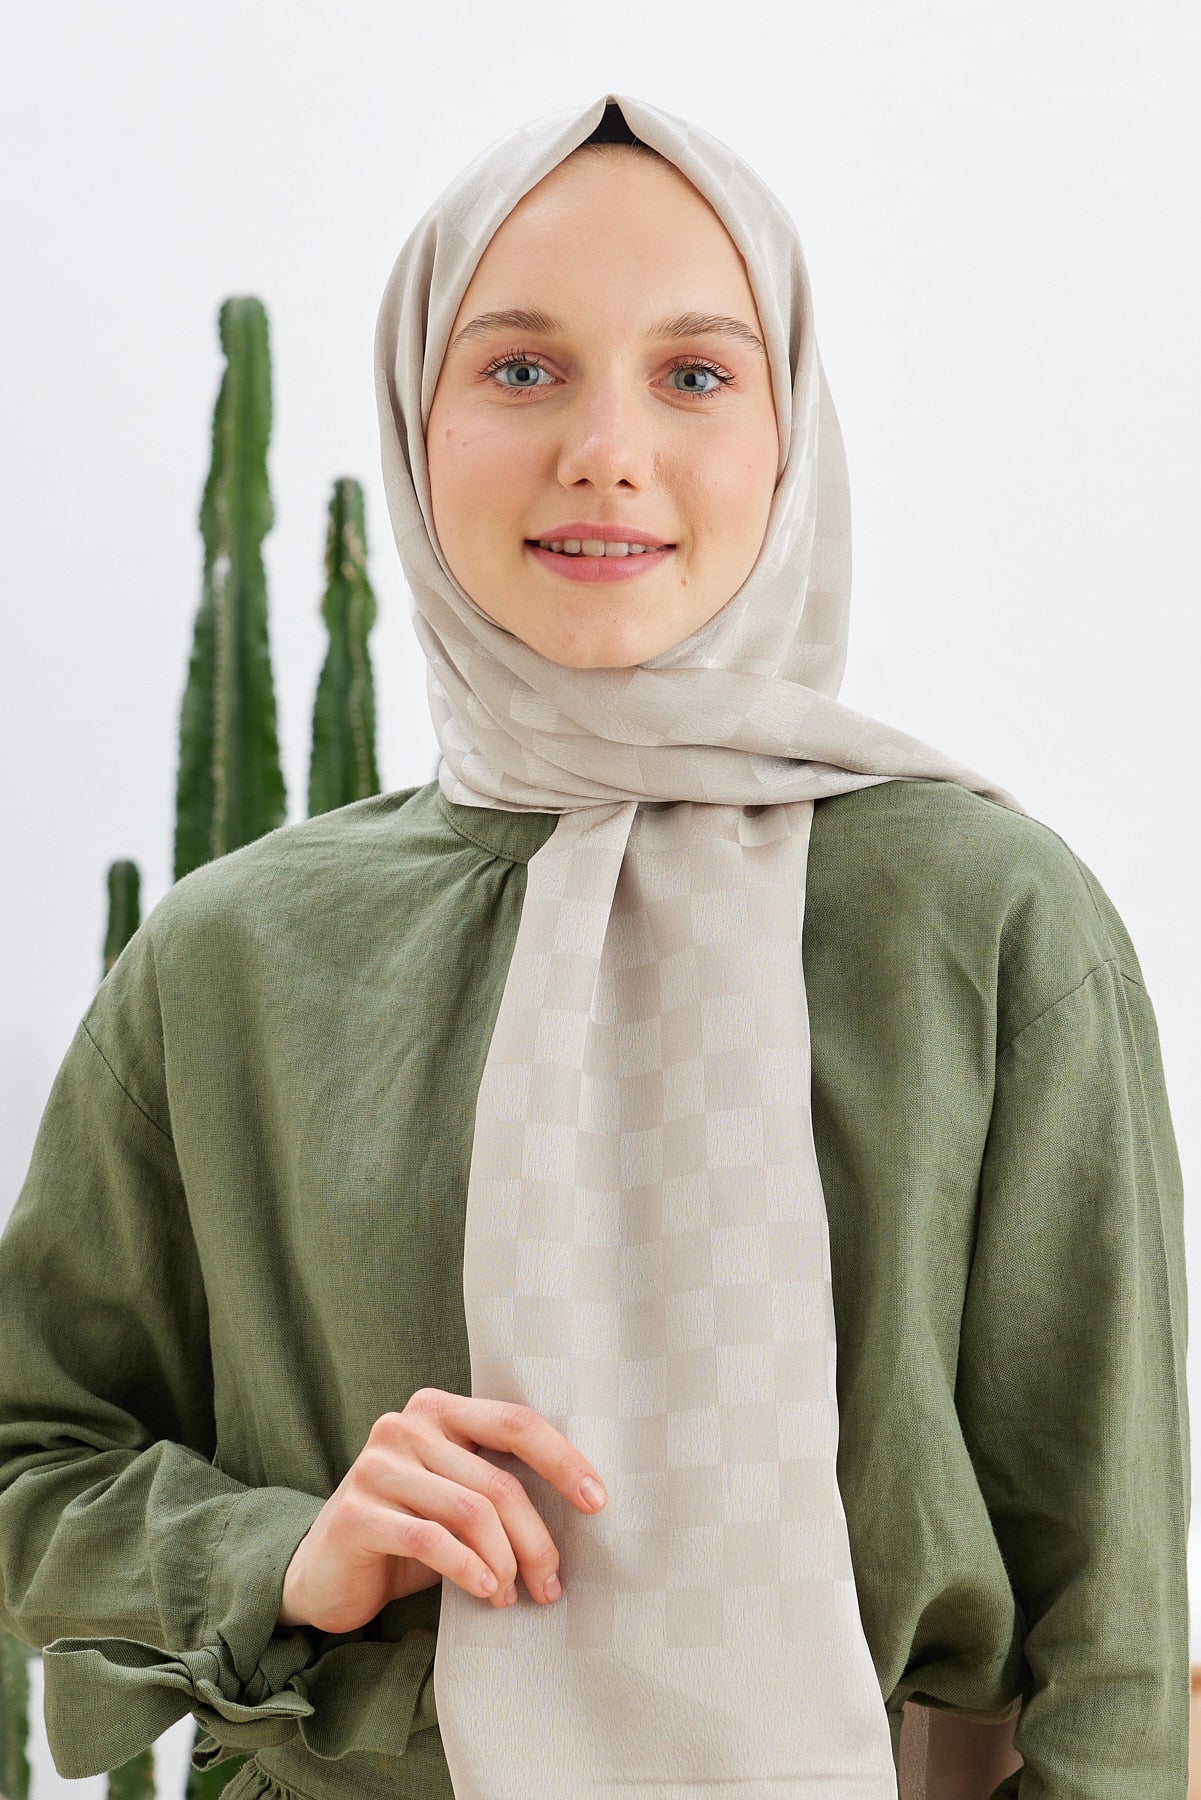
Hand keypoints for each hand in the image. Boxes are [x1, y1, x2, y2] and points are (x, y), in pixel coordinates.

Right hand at [276, 1387, 607, 1634]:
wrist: (325, 1573)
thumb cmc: (407, 1532)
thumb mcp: (453, 1497)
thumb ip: (494, 1485)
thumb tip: (579, 1509)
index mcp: (437, 1409)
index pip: (514, 1422)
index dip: (562, 1460)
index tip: (597, 1501)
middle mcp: (404, 1426)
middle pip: (497, 1481)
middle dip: (536, 1539)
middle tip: (551, 1583)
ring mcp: (377, 1466)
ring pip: (471, 1512)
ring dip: (505, 1562)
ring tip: (513, 1595)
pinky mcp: (357, 1513)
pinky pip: (431, 1540)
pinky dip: (468, 1569)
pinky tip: (486, 1592)